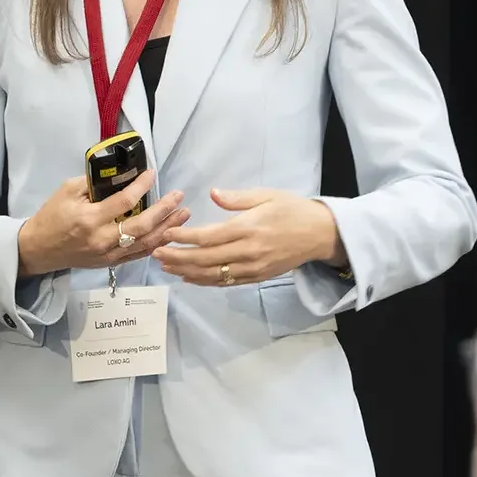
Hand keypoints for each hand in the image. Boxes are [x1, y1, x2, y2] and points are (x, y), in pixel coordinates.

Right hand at [16, 170, 189, 278]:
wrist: (39, 249)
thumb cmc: (51, 217)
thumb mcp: (66, 191)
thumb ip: (93, 183)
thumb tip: (118, 176)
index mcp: (90, 219)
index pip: (123, 202)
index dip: (141, 186)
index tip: (152, 174)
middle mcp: (102, 239)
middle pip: (141, 226)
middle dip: (164, 211)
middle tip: (179, 197)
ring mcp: (108, 254)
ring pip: (145, 243)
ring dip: (167, 228)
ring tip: (184, 214)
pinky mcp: (110, 263)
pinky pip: (137, 254)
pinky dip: (155, 244)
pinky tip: (168, 233)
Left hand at [153, 188, 342, 288]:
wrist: (320, 234)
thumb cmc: (292, 210)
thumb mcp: (267, 195)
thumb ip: (237, 198)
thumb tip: (212, 193)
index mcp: (248, 228)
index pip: (209, 236)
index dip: (185, 237)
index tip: (166, 234)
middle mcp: (248, 251)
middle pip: (205, 259)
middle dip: (178, 257)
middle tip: (156, 254)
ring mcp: (252, 267)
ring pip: (213, 275)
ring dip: (187, 272)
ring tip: (166, 266)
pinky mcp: (257, 277)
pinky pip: (226, 282)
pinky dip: (205, 281)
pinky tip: (189, 277)